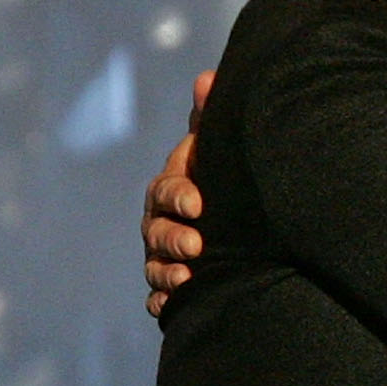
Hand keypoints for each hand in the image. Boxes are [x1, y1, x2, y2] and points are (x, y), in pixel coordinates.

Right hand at [142, 70, 215, 317]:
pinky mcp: (170, 287)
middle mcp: (159, 224)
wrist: (232, 218)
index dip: (178, 196)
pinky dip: (162, 304)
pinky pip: (157, 299)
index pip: (166, 192)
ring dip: (167, 273)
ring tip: (187, 278)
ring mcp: (161, 256)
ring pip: (155, 267)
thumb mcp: (215, 148)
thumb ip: (209, 118)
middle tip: (196, 246)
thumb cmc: (218, 177)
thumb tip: (207, 78)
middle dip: (173, 239)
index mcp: (170, 190)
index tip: (198, 203)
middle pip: (156, 233)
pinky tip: (172, 307)